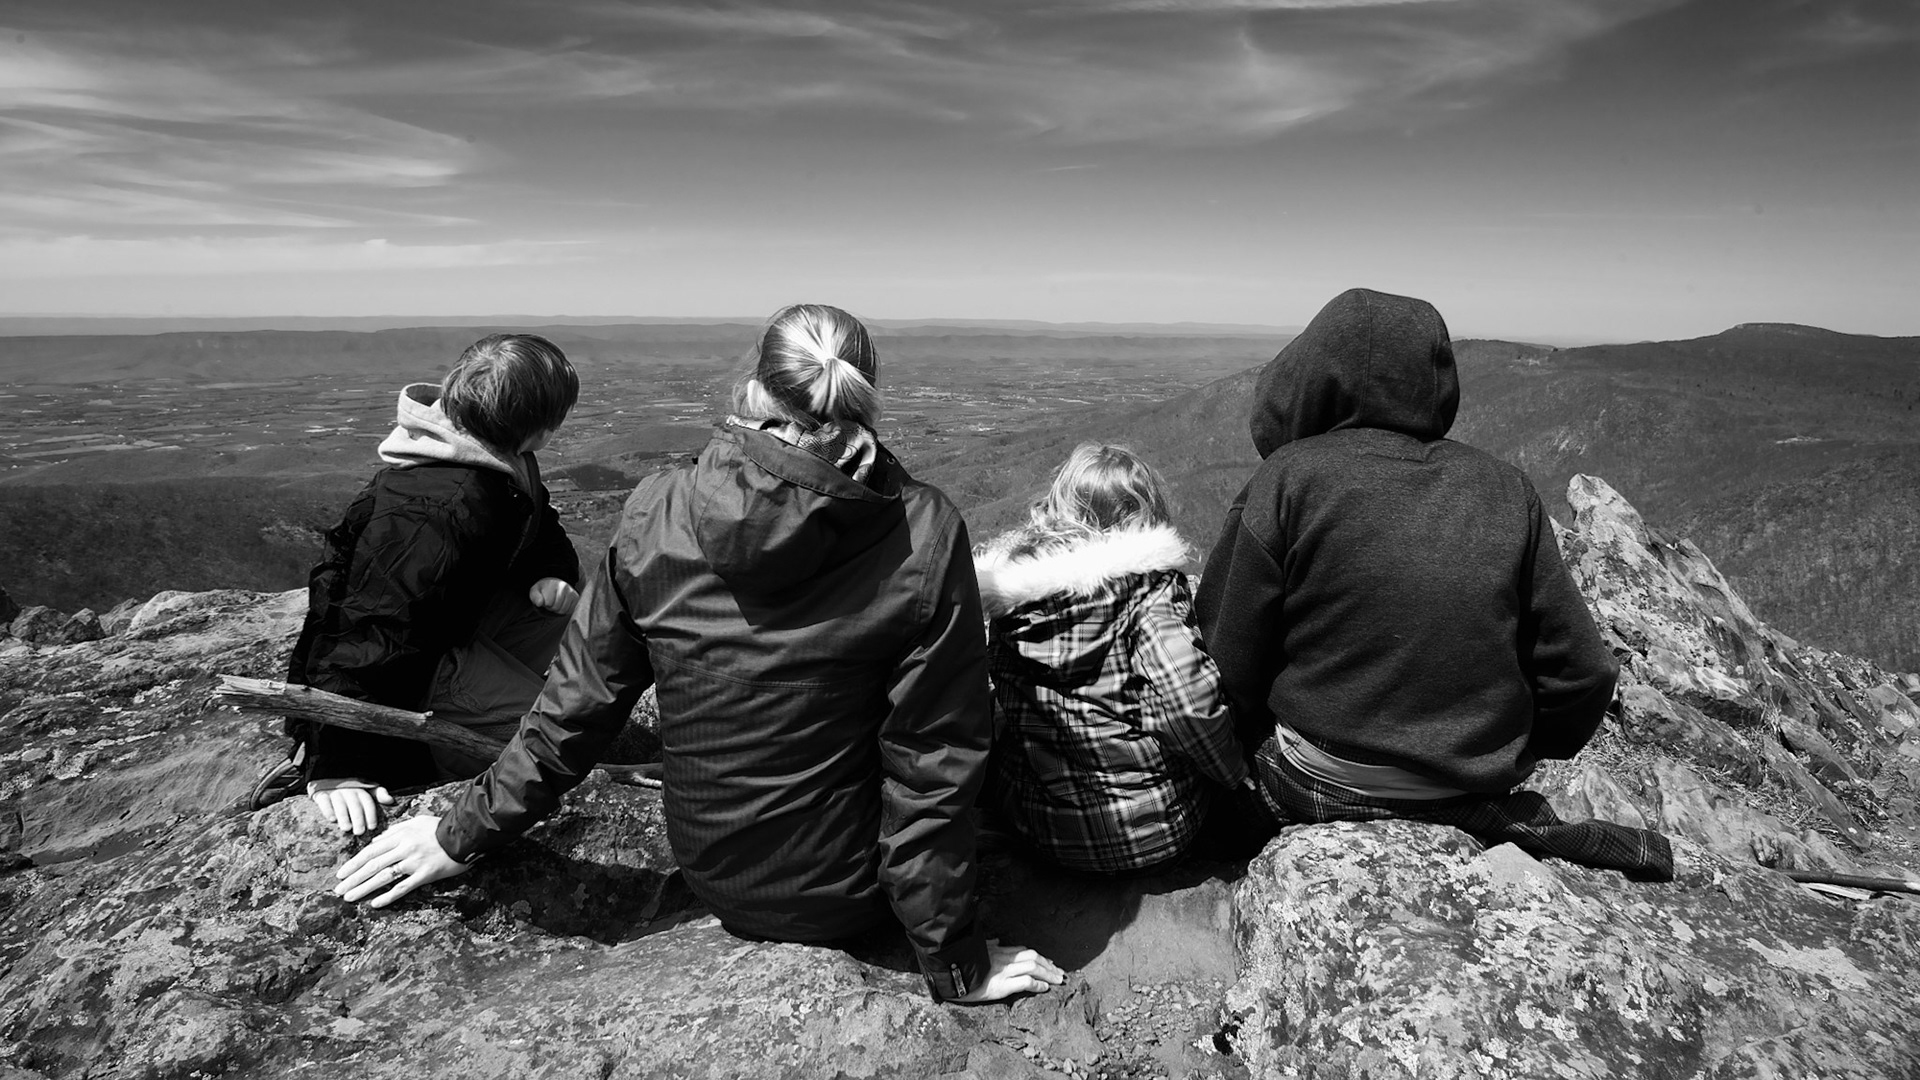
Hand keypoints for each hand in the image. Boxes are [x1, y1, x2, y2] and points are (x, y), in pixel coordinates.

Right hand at [308, 778, 392, 834]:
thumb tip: (391, 800)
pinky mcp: (321, 794)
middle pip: (354, 804)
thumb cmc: (352, 790)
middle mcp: (348, 790)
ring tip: (346, 828)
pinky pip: (324, 801)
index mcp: (360, 790)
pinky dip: (327, 810)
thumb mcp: (367, 789)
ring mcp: (334, 791)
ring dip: (343, 816)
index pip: (367, 802)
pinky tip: (331, 819)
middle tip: (359, 832)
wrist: (329, 780)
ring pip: (340, 804)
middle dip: (358, 818)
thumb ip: (379, 794)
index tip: (372, 827)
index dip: (370, 814)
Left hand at [334, 815, 469, 907]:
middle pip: (373, 865)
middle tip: (338, 890)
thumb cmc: (440, 828)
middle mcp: (404, 849)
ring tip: (350, 897)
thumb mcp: (416, 821)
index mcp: (400, 835)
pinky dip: (388, 897)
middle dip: (353, 878)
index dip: (354, 863)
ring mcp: (414, 863)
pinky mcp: (425, 875)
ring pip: (383, 877)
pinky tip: (375, 904)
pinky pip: (403, 887)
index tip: (341, 873)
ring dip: (364, 888)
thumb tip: (377, 840)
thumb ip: (395, 830)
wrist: (465, 834)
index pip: (371, 851)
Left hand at [529, 577, 579, 615]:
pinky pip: (570, 610)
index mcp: (553, 585)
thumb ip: (535, 597)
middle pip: (556, 607)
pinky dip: (565, 610)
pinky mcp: (576, 598)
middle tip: (550, 602)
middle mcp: (564, 587)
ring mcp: (571, 592)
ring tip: (556, 603)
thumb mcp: (535, 592)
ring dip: (558, 610)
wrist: (554, 584)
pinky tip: (562, 604)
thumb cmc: (543, 590)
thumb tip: (539, 603)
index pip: (548, 603)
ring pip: (563, 610)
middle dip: (551, 607)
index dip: (545, 604)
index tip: (545, 599)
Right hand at [957, 940, 1064, 1002]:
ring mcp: (1003, 971)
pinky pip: (1025, 982)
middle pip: (1032, 957)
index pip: (1023, 950)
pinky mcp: (1001, 985)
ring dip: (1049, 973)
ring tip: (1058, 979)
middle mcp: (1002, 958)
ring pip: (1033, 967)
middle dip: (1048, 964)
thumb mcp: (975, 951)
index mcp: (996, 950)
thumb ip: (988, 946)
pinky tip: (1045, 988)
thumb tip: (997, 940)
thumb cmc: (959, 964)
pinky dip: (1038, 984)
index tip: (1049, 962)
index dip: (1039, 956)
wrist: (947, 974)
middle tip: (1059, 972)